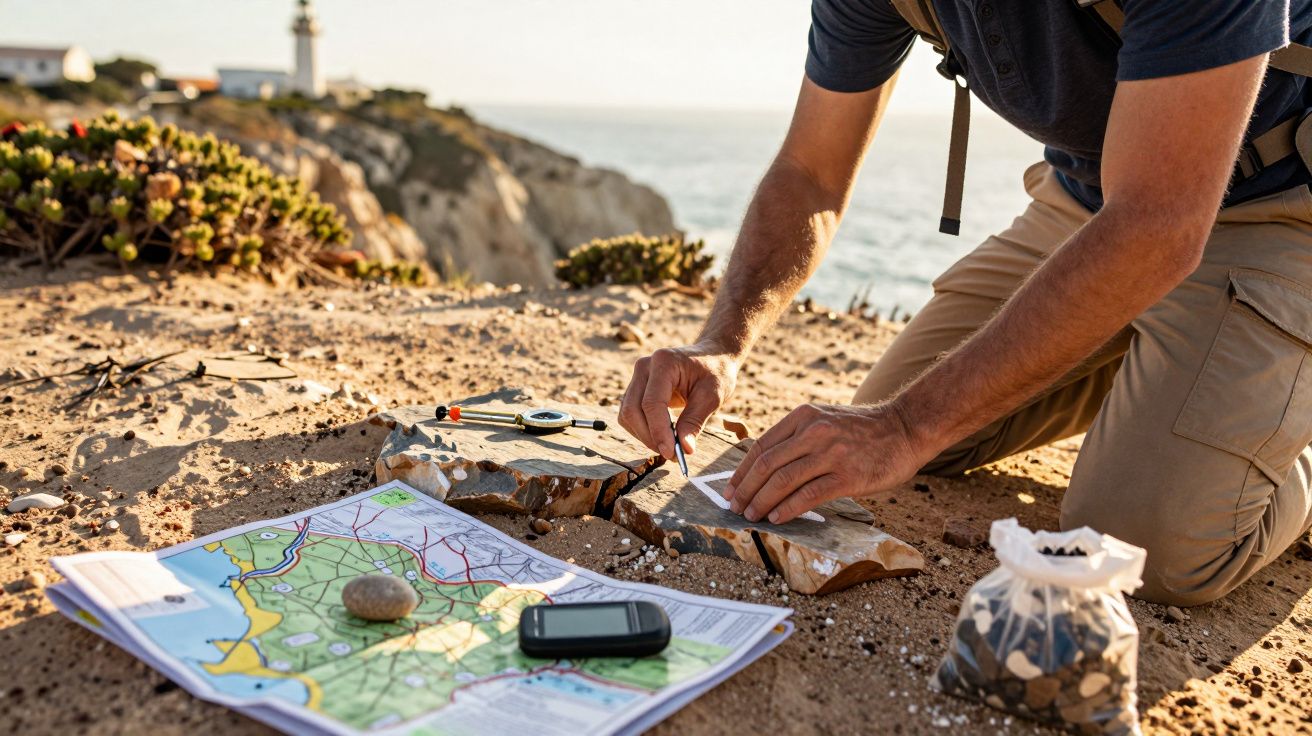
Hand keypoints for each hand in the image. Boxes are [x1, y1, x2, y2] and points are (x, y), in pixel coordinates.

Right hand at [619, 342, 739, 460]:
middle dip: (650, 437)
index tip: (672, 453)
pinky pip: (630, 414)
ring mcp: (637, 376)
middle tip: (673, 455)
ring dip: (645, 436)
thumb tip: (684, 449)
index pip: (651, 403)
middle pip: (633, 410)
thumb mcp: (713, 396)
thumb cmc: (716, 372)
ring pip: (627, 415)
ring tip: (671, 447)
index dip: (658, 431)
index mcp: (664, 362)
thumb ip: (695, 421)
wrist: (712, 356)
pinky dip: (643, 430)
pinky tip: (663, 436)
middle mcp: (644, 366)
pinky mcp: (636, 387)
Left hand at [725, 401, 932, 523]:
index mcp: (803, 417)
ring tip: (751, 516)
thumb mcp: (824, 420)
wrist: (905, 427)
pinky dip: (788, 508)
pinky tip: (777, 518)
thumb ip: (797, 437)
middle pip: (766, 465)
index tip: (730, 491)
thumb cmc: (862, 430)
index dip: (741, 472)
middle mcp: (813, 432)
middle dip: (746, 490)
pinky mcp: (847, 476)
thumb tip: (764, 468)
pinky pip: (809, 495)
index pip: (760, 447)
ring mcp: (831, 454)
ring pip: (783, 481)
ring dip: (761, 502)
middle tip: (734, 508)